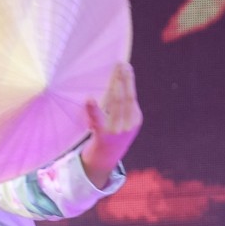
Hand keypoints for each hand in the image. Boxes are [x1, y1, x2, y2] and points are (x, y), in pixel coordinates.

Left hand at [80, 63, 142, 187]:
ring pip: (116, 105)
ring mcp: (117, 130)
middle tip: (121, 65)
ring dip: (115, 88)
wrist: (104, 160)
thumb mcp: (122, 122)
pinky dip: (93, 109)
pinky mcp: (104, 136)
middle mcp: (129, 125)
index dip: (129, 81)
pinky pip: (98, 120)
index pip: (131, 96)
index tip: (126, 66)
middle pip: (126, 98)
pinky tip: (90, 99)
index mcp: (135, 119)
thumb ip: (121, 107)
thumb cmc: (110, 137)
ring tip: (114, 75)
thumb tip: (117, 84)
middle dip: (124, 80)